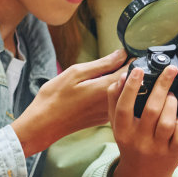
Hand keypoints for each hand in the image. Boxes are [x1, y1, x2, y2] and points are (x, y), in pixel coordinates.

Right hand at [12, 49, 126, 155]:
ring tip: (105, 74)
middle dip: (129, 69)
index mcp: (106, 89)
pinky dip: (113, 92)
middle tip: (117, 60)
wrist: (43, 125)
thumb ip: (103, 63)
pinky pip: (116, 101)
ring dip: (121, 81)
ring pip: (125, 93)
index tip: (129, 51)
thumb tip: (123, 54)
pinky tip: (98, 88)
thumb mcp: (76, 73)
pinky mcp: (104, 118)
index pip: (133, 71)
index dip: (133, 59)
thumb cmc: (55, 97)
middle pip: (132, 82)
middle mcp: (112, 103)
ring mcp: (109, 113)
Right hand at [106, 63, 177, 176]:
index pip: (124, 107)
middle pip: (152, 110)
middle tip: (170, 70)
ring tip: (171, 96)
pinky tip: (177, 117)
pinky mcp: (174, 154)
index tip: (138, 70)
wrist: (141, 175)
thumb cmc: (130, 143)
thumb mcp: (116, 125)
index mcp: (122, 132)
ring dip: (172, 103)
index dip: (131, 88)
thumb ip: (114, 101)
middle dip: (162, 86)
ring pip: (168, 121)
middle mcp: (139, 141)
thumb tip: (122, 77)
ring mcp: (158, 149)